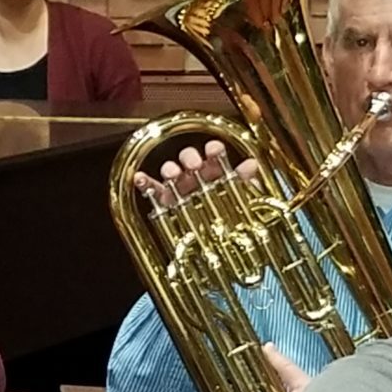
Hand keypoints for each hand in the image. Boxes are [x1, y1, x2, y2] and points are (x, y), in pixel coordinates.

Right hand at [132, 138, 260, 206]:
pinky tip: (139, 179)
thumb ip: (247, 182)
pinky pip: (152, 189)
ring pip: (170, 171)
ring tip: (172, 174)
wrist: (223, 243)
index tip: (214, 150)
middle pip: (188, 158)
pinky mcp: (165, 201)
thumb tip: (251, 164)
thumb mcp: (245, 200)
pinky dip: (144, 182)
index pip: (213, 152)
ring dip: (170, 169)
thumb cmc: (232, 216)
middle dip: (189, 157)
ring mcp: (179, 187)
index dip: (213, 148)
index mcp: (217, 171)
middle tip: (193, 166)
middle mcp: (196, 175)